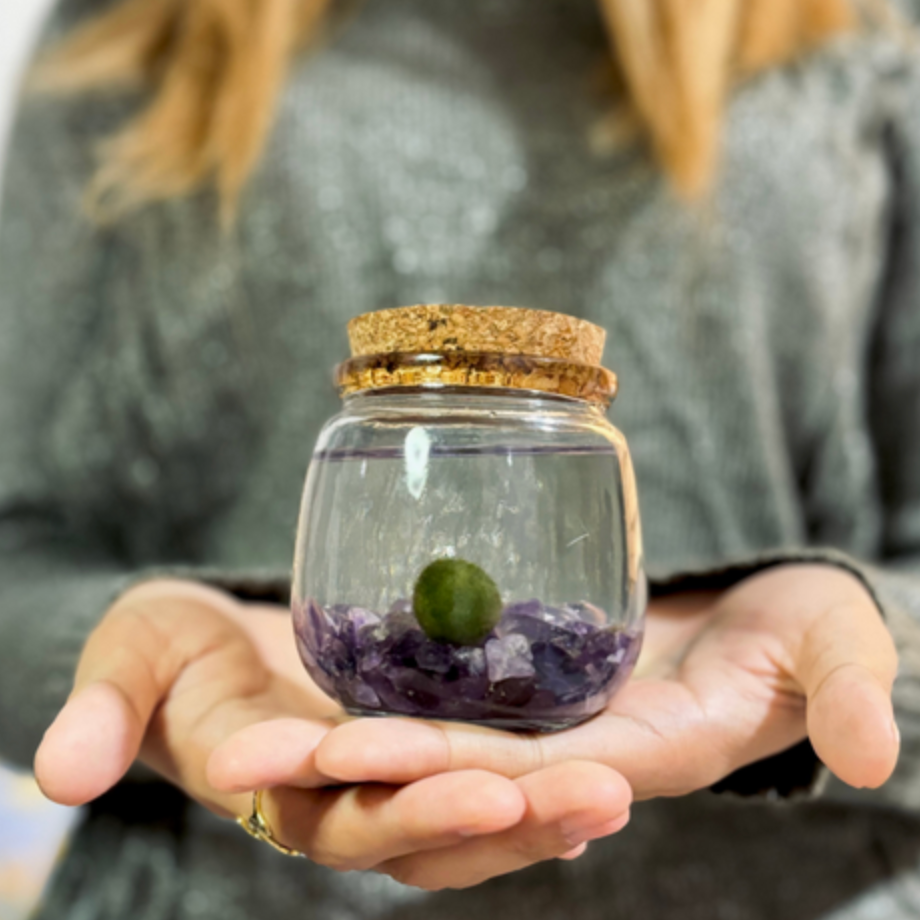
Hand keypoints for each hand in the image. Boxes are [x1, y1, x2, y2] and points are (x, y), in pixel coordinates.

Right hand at [35, 579, 631, 889]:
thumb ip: (108, 704)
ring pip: (456, 818)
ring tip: (611, 793)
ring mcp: (381, 781)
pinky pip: (480, 785)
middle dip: (484, 814)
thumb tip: (61, 771)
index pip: (314, 800)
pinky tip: (602, 786)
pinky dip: (535, 796)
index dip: (369, 793)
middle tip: (585, 794)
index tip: (447, 779)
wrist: (221, 650)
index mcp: (266, 780)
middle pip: (409, 824)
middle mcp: (333, 798)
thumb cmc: (175, 649)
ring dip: (534, 813)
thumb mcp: (136, 650)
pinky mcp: (421, 751)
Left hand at [253, 564, 899, 800]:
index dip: (450, 774)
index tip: (362, 755)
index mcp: (629, 759)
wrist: (754, 614)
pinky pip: (430, 696)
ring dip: (334, 747)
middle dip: (357, 771)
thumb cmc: (794, 628)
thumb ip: (843, 685)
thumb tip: (877, 750)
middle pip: (447, 771)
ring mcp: (530, 719)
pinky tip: (300, 680)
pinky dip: (368, 696)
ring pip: (422, 744)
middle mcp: (563, 754)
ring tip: (244, 746)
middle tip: (254, 759)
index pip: (526, 779)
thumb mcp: (827, 640)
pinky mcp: (512, 677)